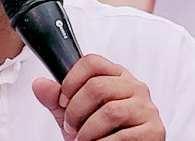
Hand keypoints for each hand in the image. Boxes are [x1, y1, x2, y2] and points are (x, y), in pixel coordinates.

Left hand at [32, 54, 164, 140]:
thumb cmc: (99, 132)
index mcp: (116, 76)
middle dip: (76, 111)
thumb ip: (56, 99)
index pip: (91, 62)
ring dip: (88, 130)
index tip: (62, 99)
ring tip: (82, 139)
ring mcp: (146, 108)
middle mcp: (134, 87)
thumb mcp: (74, 114)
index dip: (71, 80)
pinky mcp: (154, 131)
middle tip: (71, 126)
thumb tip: (40, 84)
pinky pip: (124, 136)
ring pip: (110, 111)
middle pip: (97, 86)